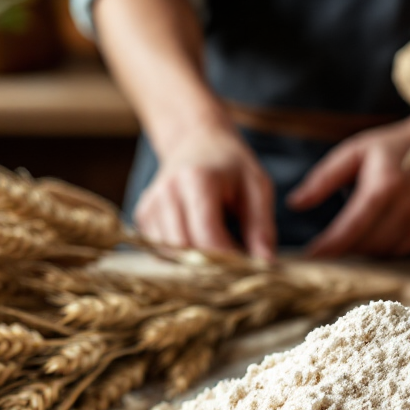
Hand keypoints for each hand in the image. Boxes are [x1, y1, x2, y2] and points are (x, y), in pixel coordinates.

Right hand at [135, 125, 276, 258]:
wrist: (196, 141)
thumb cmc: (231, 166)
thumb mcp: (257, 187)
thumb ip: (261, 227)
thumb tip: (266, 266)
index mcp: (196, 180)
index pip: (208, 237)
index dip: (230, 261)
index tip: (251, 268)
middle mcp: (166, 193)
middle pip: (186, 251)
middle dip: (213, 268)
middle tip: (239, 268)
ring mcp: (149, 206)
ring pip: (171, 256)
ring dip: (197, 265)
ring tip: (223, 253)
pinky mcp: (142, 217)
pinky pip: (161, 252)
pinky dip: (183, 258)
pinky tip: (202, 246)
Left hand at [287, 112, 409, 257]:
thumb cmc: (390, 147)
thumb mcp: (354, 152)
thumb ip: (323, 178)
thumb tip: (295, 203)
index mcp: (385, 185)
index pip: (354, 225)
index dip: (331, 244)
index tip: (311, 255)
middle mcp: (407, 206)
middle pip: (368, 244)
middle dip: (344, 248)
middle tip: (325, 244)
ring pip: (383, 251)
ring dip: (362, 250)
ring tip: (350, 235)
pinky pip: (398, 252)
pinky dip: (381, 249)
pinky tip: (373, 235)